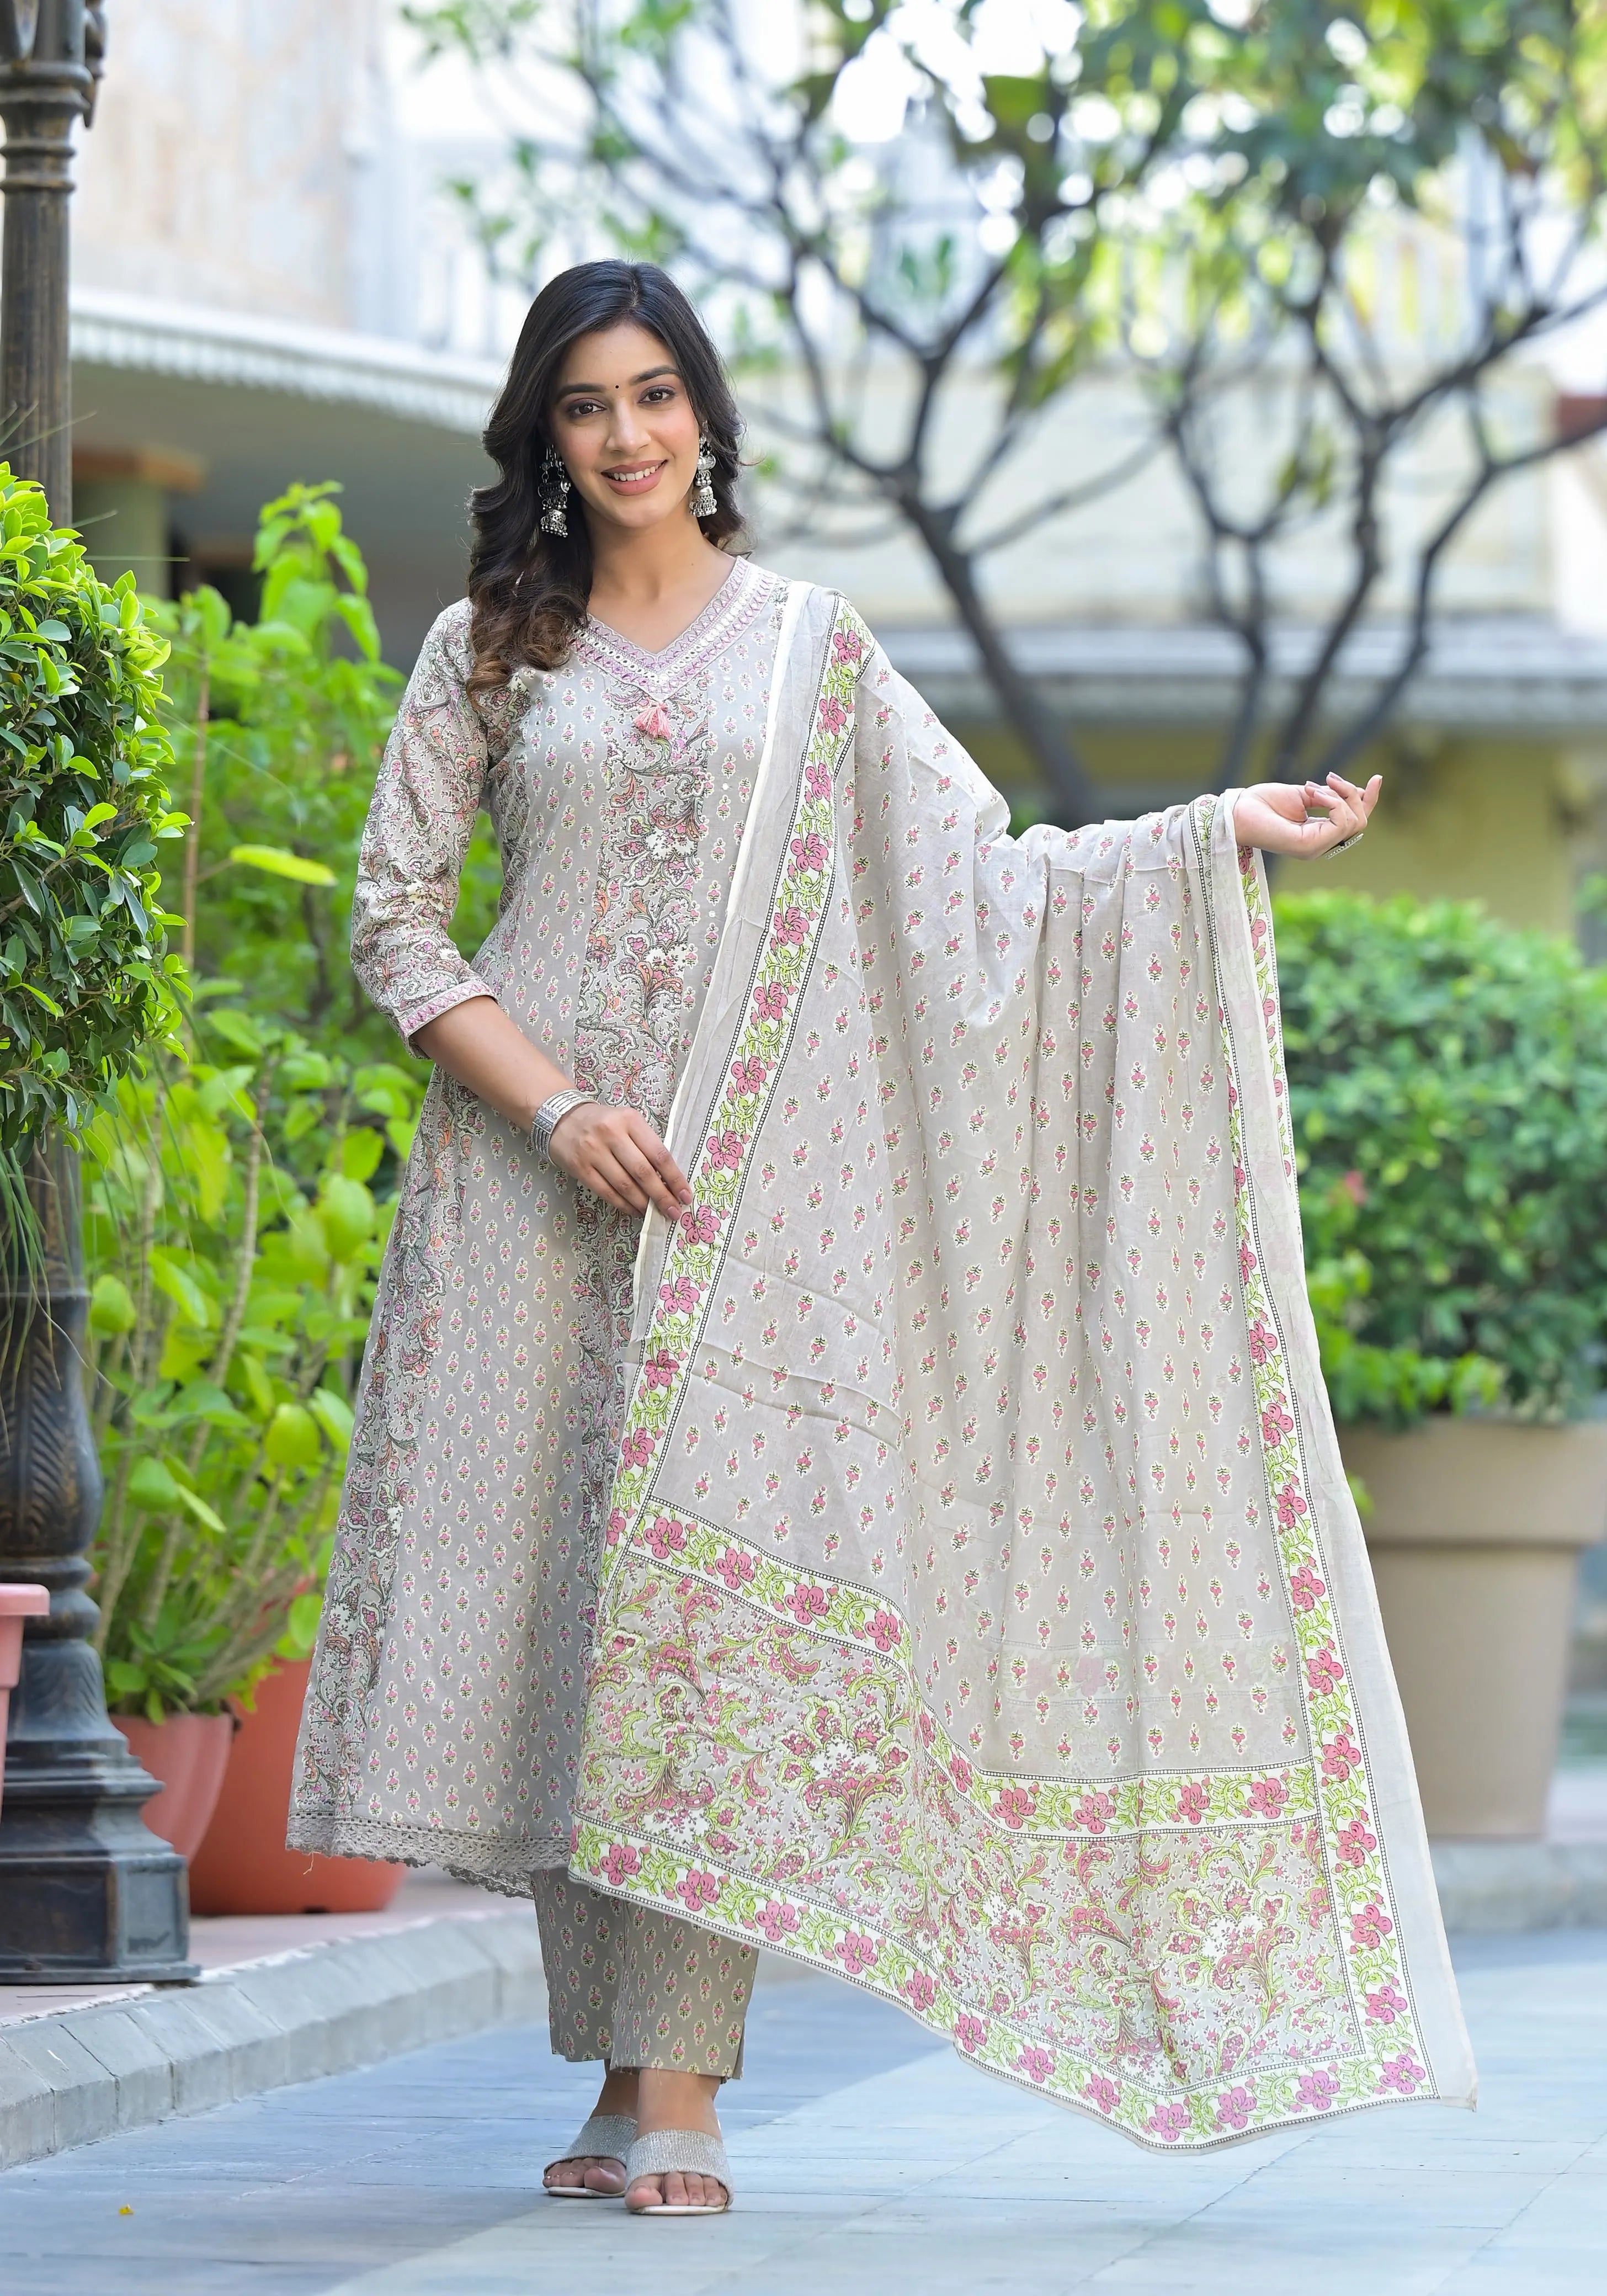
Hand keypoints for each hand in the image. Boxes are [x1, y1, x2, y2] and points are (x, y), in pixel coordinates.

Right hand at [549, 1101, 691, 1218]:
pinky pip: (606, 1192)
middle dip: (662, 1196)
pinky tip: (634, 1210)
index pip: (658, 1154)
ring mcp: (593, 1151)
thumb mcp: (627, 1122)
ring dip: (643, 1203)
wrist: (562, 1118)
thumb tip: (668, 1180)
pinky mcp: (579, 1167)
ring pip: (624, 1185)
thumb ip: (645, 1144)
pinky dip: (623, 1205)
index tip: (685, 1195)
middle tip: (674, 1212)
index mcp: (630, 1120)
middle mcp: (611, 1134)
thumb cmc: (603, 1122)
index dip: (674, 1178)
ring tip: (654, 1213)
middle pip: (643, 1172)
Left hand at [1234, 772, 1380, 858]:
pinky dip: (1333, 801)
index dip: (1369, 801)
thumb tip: (1357, 791)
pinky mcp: (1308, 847)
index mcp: (1318, 834)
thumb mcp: (1304, 794)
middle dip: (1353, 795)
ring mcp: (1315, 849)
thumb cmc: (1263, 803)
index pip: (1354, 823)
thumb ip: (1329, 796)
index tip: (1377, 778)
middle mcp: (1319, 845)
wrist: (1237, 811)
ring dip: (1341, 796)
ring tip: (1315, 786)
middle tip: (1330, 778)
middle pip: (1360, 823)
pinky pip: (1340, 822)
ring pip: (1354, 823)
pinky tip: (1314, 793)